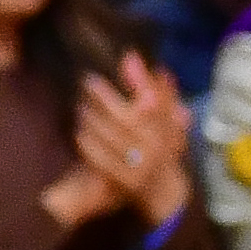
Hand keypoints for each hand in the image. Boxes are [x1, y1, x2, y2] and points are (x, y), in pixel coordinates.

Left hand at [70, 57, 191, 219]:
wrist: (163, 191)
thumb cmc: (163, 147)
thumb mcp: (167, 121)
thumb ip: (158, 91)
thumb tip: (135, 58)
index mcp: (170, 130)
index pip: (156, 102)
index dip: (141, 81)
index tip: (126, 58)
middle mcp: (157, 148)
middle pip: (129, 118)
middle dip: (107, 98)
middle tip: (90, 81)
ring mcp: (140, 167)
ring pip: (112, 137)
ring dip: (94, 118)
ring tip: (82, 105)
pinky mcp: (123, 182)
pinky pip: (101, 160)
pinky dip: (89, 144)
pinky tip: (80, 132)